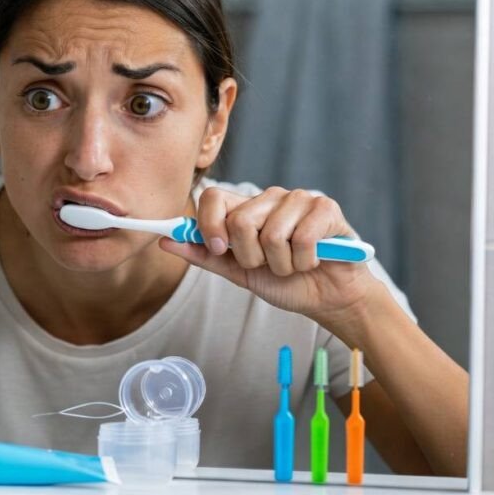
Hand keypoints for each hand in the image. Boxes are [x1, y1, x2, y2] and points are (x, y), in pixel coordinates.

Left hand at [158, 186, 380, 328]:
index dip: (209, 225)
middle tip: (267, 264)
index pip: (212, 197)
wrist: (327, 297)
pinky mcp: (325, 208)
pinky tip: (313, 260)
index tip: (218, 249)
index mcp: (245, 208)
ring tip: (292, 265)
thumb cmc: (284, 281)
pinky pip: (302, 238)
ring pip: (272, 233)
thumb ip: (203, 255)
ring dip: (281, 264)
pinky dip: (304, 261)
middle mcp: (269, 198)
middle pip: (240, 220)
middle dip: (251, 257)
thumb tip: (166, 241)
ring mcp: (299, 199)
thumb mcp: (237, 271)